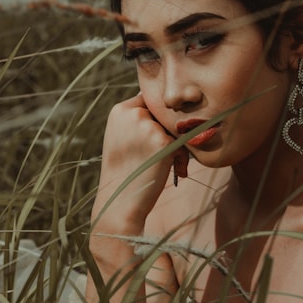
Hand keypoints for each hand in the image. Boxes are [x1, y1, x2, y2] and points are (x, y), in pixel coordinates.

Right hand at [92, 93, 185, 231]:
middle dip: (166, 132)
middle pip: (163, 114)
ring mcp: (148, 126)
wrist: (120, 200)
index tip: (152, 140)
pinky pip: (182, 143)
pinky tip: (175, 170)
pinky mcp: (163, 141)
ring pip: (174, 128)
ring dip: (177, 145)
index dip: (154, 120)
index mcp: (120, 110)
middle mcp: (133, 113)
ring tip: (168, 165)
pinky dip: (182, 157)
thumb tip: (165, 109)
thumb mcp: (121, 137)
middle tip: (160, 155)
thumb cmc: (123, 171)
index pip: (148, 102)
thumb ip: (136, 120)